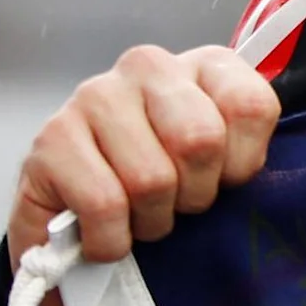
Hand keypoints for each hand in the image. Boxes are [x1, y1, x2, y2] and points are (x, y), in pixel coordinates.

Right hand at [6, 46, 278, 289]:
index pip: (250, 107)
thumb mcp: (221, 166)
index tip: (221, 180)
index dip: (240, 165)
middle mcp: (149, 66)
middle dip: (194, 195)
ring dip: (150, 221)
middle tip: (176, 205)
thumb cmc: (163, 187)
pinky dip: (111, 240)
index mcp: (205, 65)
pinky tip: (104, 235)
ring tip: (138, 218)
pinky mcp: (50, 138)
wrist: (78, 224)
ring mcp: (94, 96)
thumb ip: (246, 155)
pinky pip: (103, 204)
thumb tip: (254, 181)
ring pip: (150, 178)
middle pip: (200, 141)